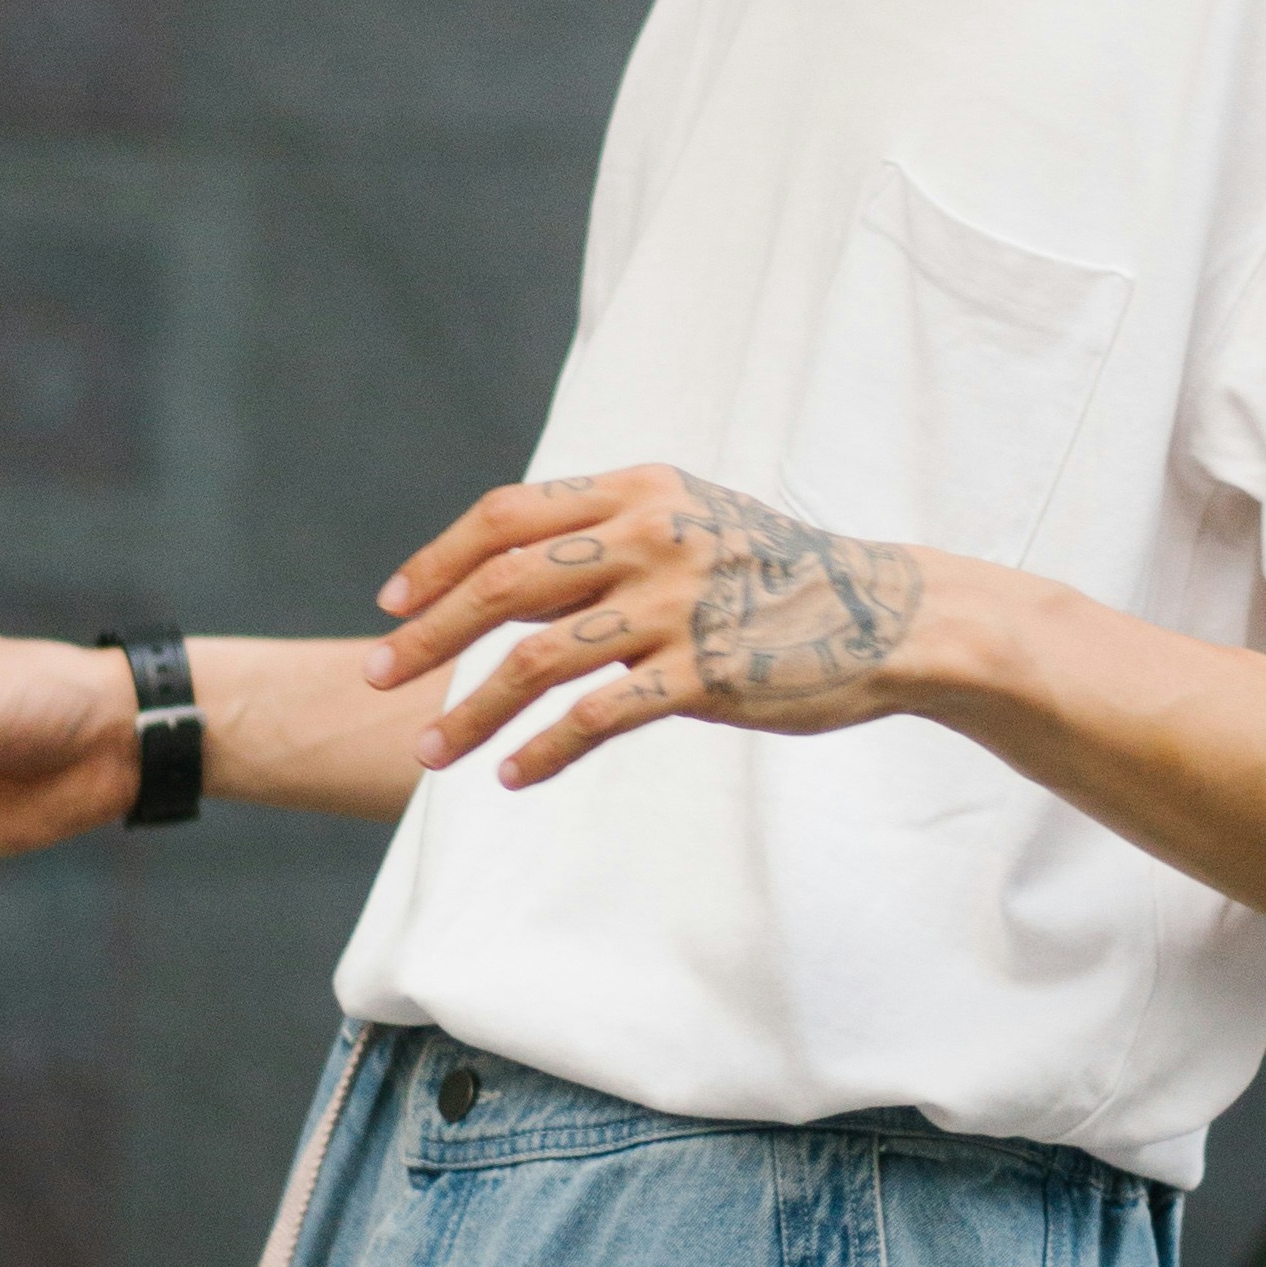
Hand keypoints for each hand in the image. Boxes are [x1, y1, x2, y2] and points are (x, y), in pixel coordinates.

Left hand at [368, 469, 929, 788]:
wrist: (890, 614)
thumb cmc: (779, 576)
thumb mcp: (693, 526)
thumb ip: (609, 541)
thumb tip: (508, 578)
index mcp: (640, 490)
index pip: (508, 515)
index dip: (439, 559)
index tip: (392, 605)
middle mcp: (651, 536)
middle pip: (503, 582)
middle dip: (427, 636)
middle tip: (375, 678)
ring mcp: (677, 605)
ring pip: (536, 660)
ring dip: (470, 709)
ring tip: (428, 753)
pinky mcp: (706, 673)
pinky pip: (599, 717)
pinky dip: (543, 750)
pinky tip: (511, 777)